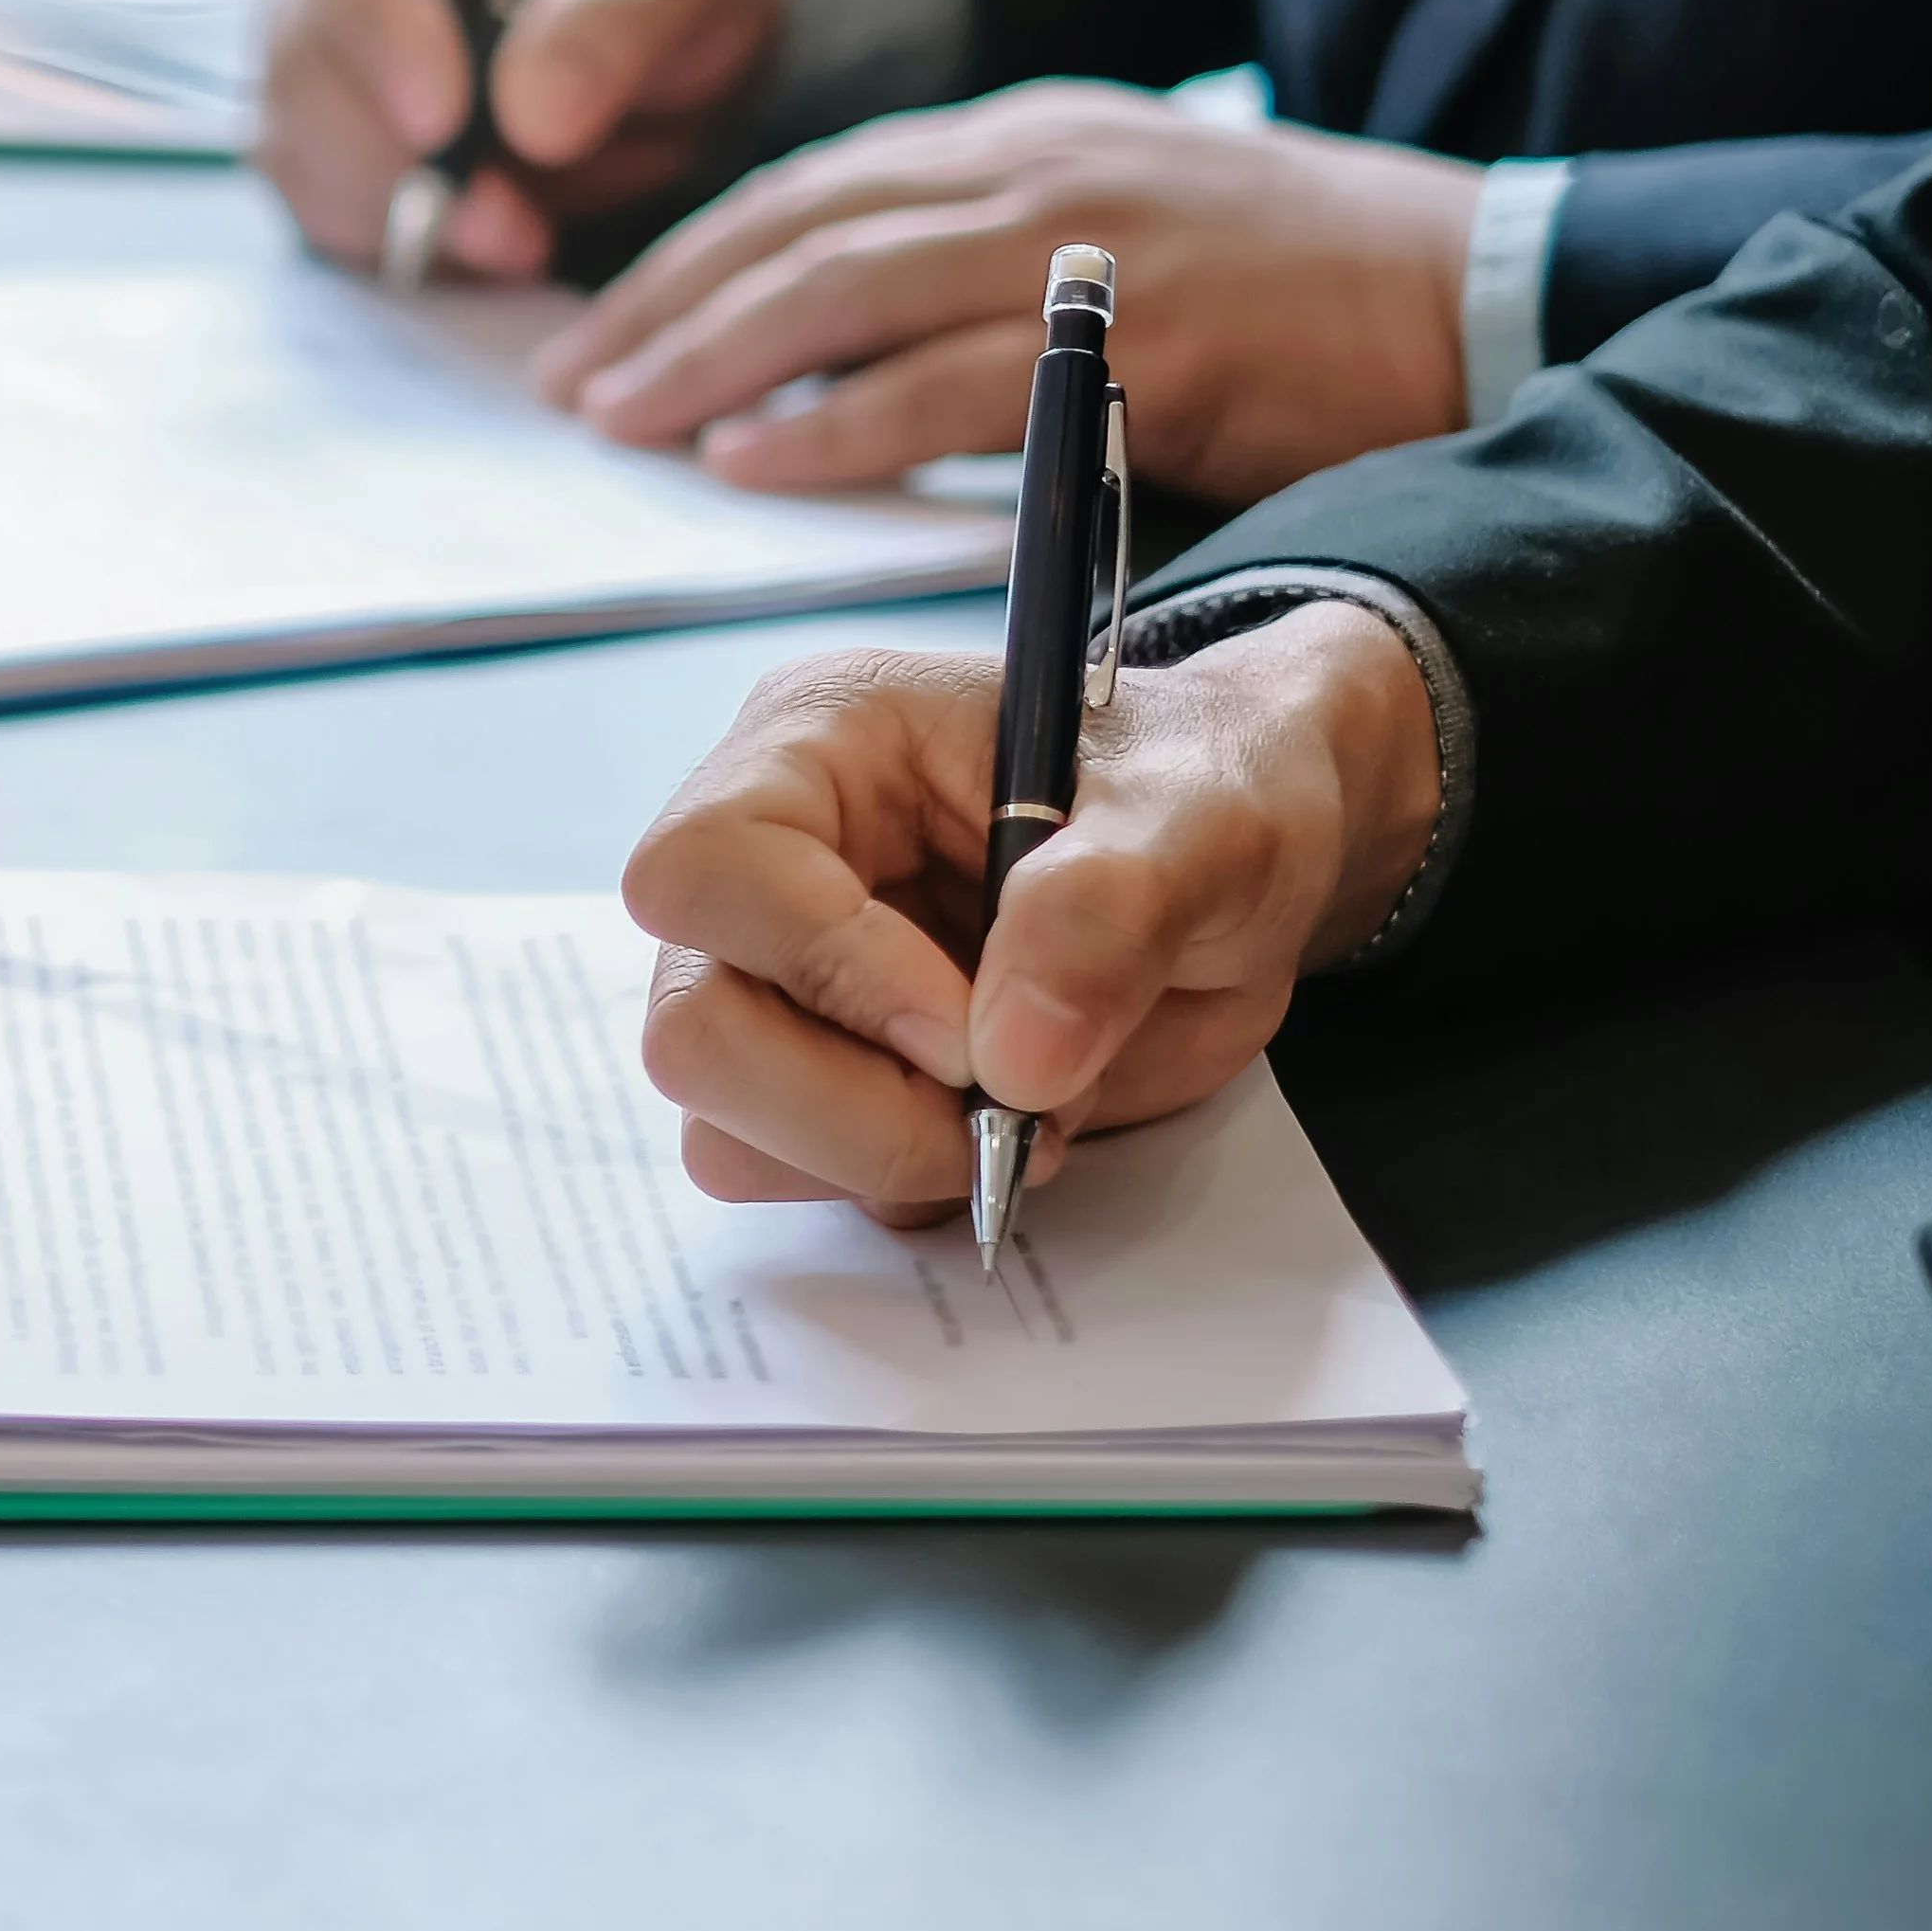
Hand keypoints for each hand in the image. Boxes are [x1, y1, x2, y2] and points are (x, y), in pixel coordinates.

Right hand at [256, 0, 786, 282]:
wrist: (665, 24)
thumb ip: (621, 17)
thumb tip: (533, 120)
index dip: (380, 26)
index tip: (446, 122)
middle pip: (301, 52)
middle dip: (392, 158)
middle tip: (510, 229)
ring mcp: (317, 44)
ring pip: (298, 143)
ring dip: (399, 212)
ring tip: (524, 238)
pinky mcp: (325, 136)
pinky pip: (323, 205)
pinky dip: (400, 242)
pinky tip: (490, 238)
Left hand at [537, 83, 1479, 501]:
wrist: (1483, 291)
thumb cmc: (1301, 296)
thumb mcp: (1119, 242)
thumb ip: (985, 277)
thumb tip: (841, 361)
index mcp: (1022, 139)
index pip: (813, 185)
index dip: (691, 255)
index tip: (599, 323)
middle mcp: (1034, 168)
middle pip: (797, 227)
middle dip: (664, 306)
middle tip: (566, 383)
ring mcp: (1085, 243)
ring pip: (843, 290)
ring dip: (713, 360)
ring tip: (623, 422)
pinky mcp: (1139, 333)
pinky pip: (943, 384)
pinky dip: (831, 423)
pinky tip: (750, 462)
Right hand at [614, 605, 1437, 1214]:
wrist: (1238, 869)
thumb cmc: (1208, 797)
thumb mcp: (1205, 823)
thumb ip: (1110, 911)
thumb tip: (1010, 1059)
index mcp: (816, 746)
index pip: (709, 868)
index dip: (827, 967)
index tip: (973, 1033)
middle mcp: (762, 866)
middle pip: (693, 1027)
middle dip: (850, 1108)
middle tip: (998, 1117)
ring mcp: (774, 985)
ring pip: (725, 1129)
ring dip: (879, 1156)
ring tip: (1023, 1113)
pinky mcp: (811, 1078)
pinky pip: (790, 1175)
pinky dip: (897, 1184)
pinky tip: (995, 1129)